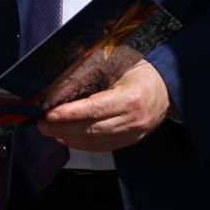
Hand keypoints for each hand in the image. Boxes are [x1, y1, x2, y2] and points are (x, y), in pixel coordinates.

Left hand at [38, 60, 170, 151]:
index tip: (49, 113)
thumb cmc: (142, 71)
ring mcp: (133, 134)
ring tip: (48, 131)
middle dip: (63, 127)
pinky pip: (103, 147)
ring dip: (69, 137)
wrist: (169, 88)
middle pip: (92, 129)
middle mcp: (133, 120)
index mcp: (131, 97)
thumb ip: (96, 71)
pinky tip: (65, 138)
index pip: (95, 109)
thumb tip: (62, 79)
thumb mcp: (122, 63)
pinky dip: (82, 144)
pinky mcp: (131, 141)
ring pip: (96, 141)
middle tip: (41, 124)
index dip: (70, 114)